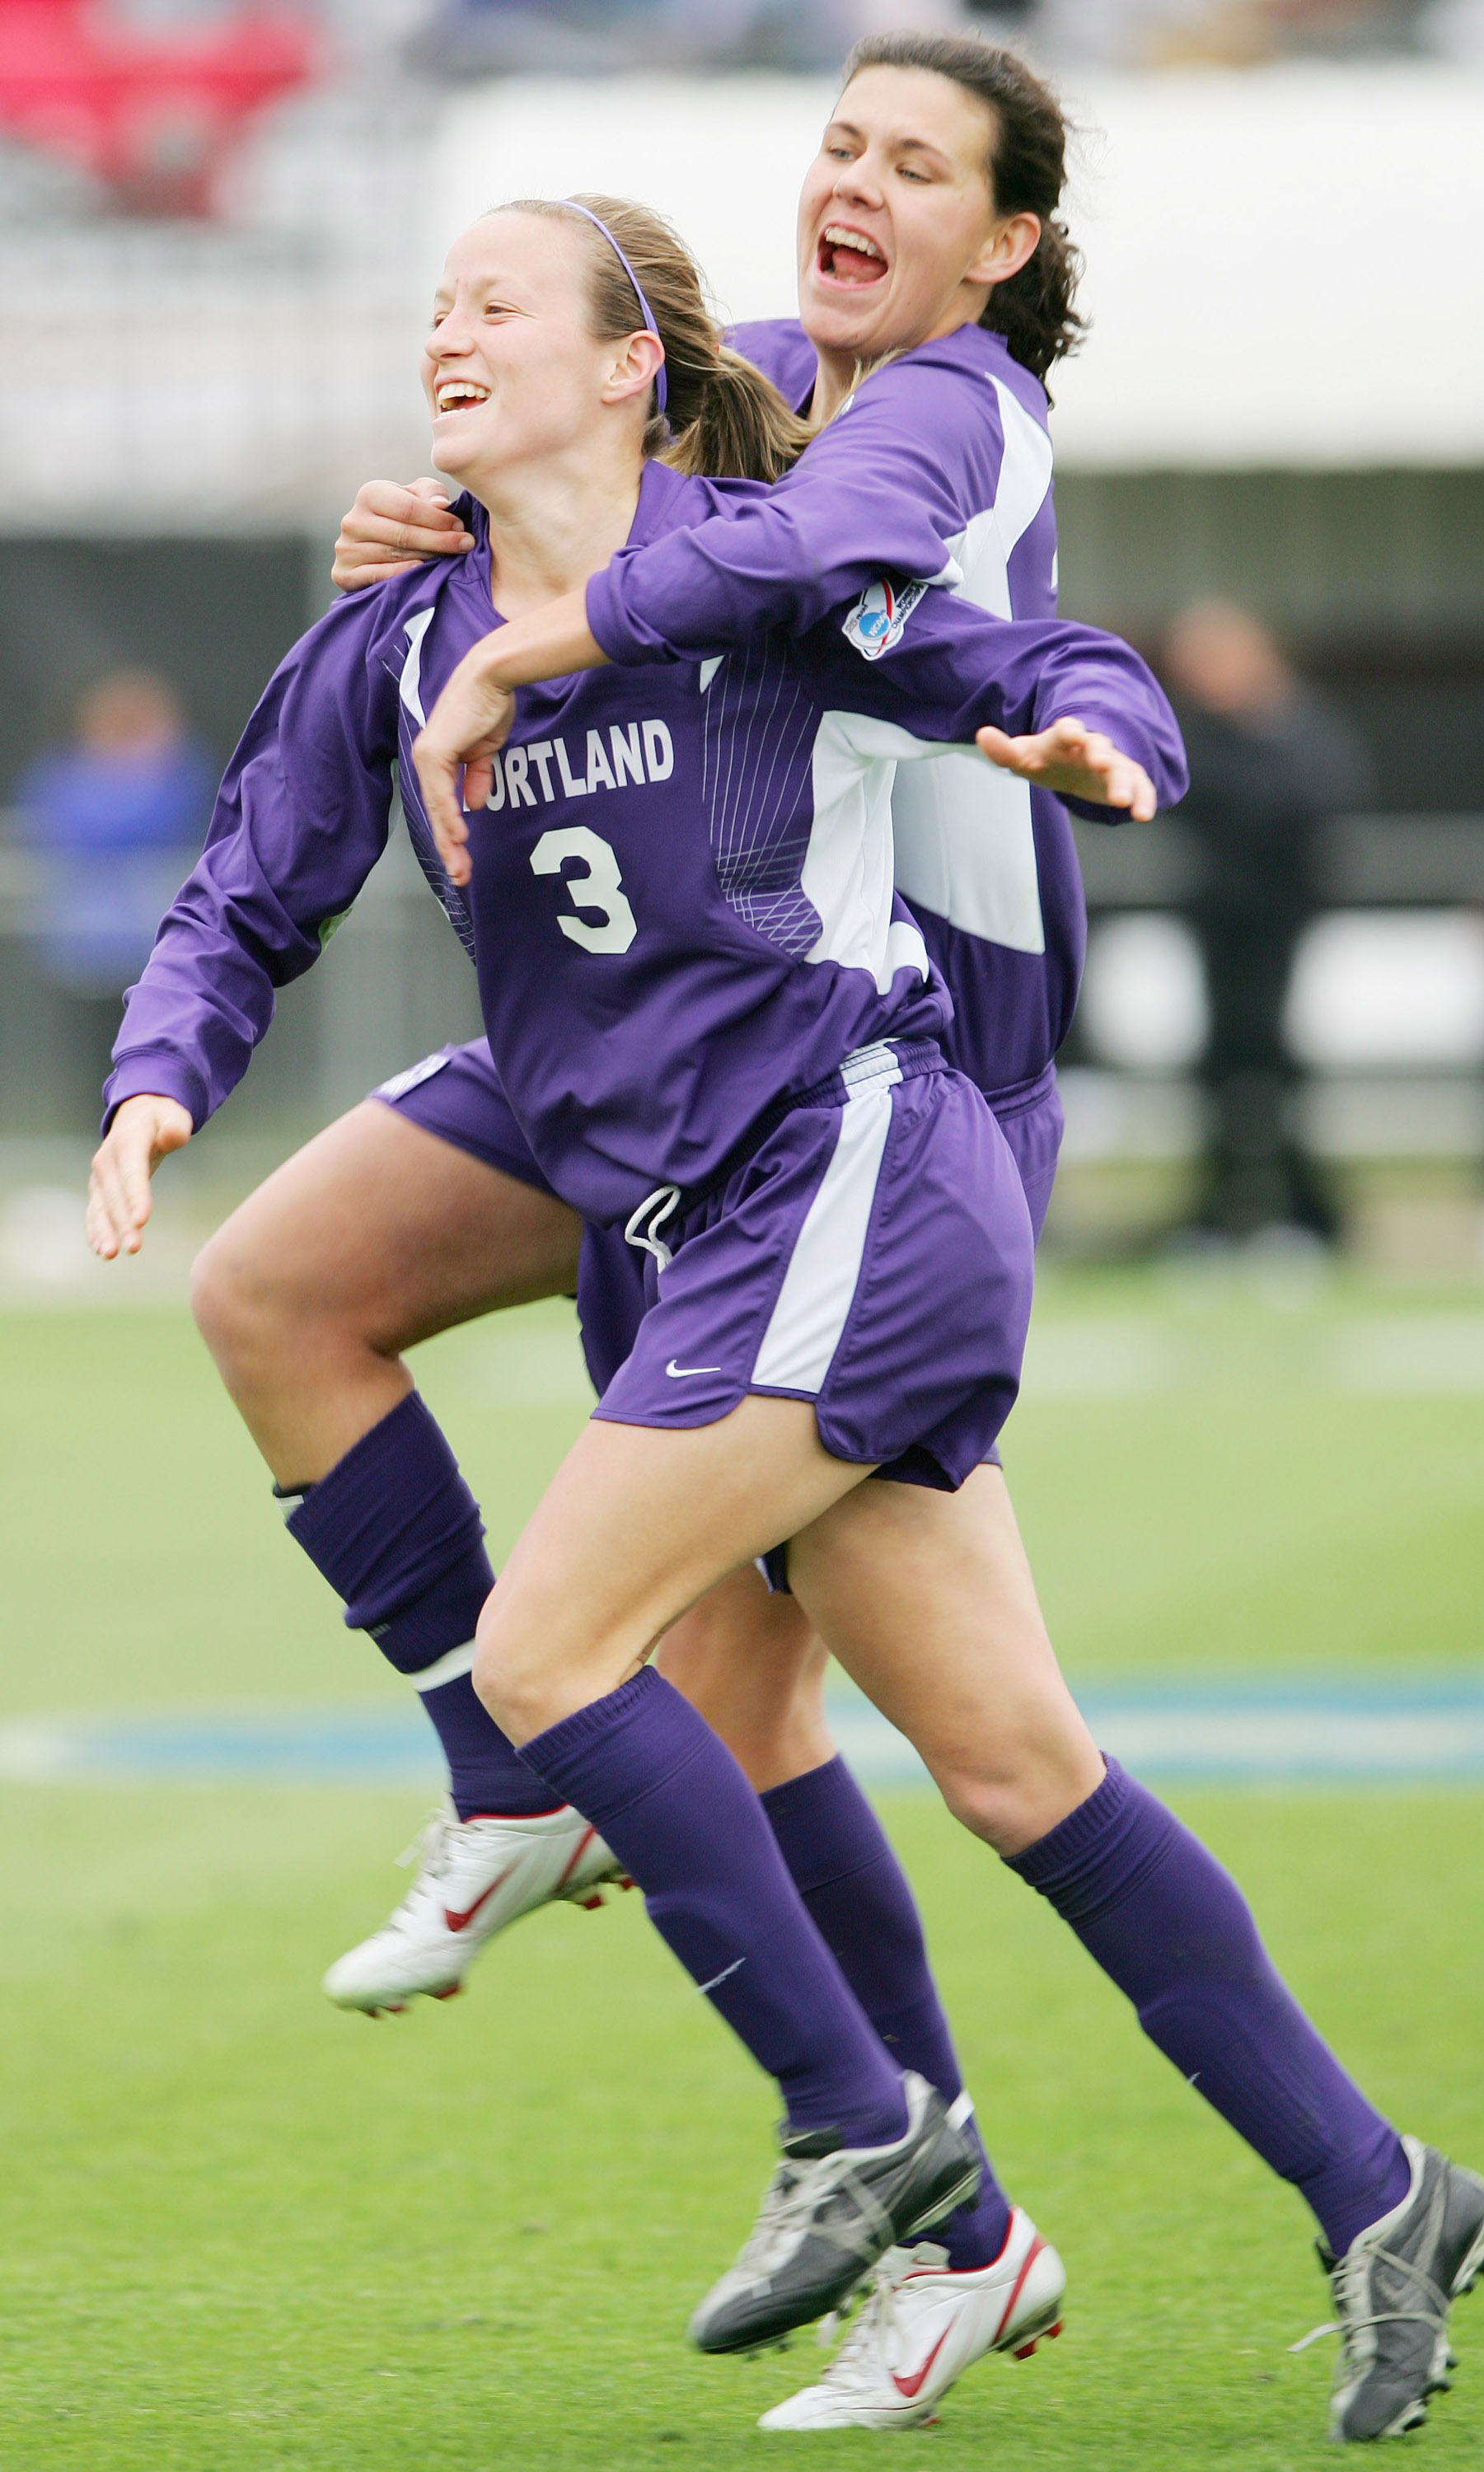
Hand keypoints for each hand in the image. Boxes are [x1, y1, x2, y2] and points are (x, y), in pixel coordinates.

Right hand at [86, 1094, 192, 1258]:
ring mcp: (100, 1175)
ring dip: (104, 1231)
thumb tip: (173, 1136)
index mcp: (128, 1141)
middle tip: (134, 1247)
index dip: (136, 1196)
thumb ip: (176, 1127)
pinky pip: (95, 1211)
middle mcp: (108, 1159)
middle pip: (116, 1196)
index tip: (141, 1220)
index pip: (132, 1173)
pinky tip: (101, 1250)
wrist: (136, 1115)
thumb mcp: (173, 1115)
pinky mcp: (99, 1188)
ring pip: (100, 1207)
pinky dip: (95, 1230)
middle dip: (123, 1222)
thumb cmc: (161, 1118)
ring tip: (110, 1255)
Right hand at [331, 478, 472, 589]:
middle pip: (403, 534)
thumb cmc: (404, 517)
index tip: (462, 528)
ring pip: (394, 556)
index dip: (438, 520)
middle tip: (466, 545)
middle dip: (439, 540)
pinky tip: (422, 572)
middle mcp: (352, 520)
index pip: (408, 509)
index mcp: (369, 494)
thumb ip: (431, 493)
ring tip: (450, 560)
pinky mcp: (343, 573)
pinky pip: (377, 576)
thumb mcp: (418, 496)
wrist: (376, 546)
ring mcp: (345, 548)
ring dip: (427, 559)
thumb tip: (441, 505)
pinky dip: (401, 574)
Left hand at [412, 643, 517, 885]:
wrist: (491, 677)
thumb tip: (475, 803)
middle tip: (460, 876)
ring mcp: (428, 757)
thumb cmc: (488, 705)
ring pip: (436, 809)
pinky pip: (441, 793)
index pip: (441, 805)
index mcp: (438, 760)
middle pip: (435, 813)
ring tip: (459, 867)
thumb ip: (478, 776)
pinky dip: (449, 816)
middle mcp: (427, 760)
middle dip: (448, 848)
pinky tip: (458, 836)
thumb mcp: (486, 749)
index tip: (463, 860)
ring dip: (449, 841)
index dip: (451, 834)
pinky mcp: (435, 753)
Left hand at [976, 716, 1156, 820]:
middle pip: (1099, 747)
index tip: (1071, 732)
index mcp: (1064, 737)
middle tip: (1103, 762)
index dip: (1069, 730)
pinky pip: (1140, 787)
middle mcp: (1091, 747)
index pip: (1066, 729)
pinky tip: (1144, 816)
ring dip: (1124, 783)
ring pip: (1122, 769)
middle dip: (1102, 753)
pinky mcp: (1126, 780)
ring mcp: (1112, 763)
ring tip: (1124, 802)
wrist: (1071, 764)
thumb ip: (1002, 750)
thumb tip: (982, 734)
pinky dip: (1144, 799)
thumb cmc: (1045, 759)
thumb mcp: (1022, 757)